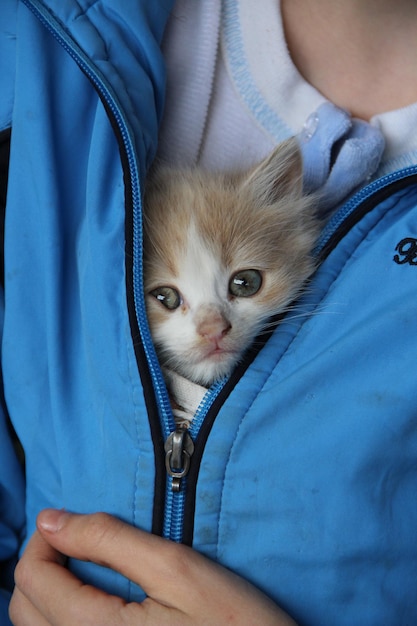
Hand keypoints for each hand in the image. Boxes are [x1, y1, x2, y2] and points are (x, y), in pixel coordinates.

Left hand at [9, 509, 296, 624]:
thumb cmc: (232, 623)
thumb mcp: (177, 569)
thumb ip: (110, 541)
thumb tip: (53, 519)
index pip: (33, 578)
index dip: (45, 537)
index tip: (69, 519)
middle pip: (24, 608)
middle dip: (42, 561)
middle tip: (75, 536)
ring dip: (47, 588)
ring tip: (81, 563)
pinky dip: (60, 614)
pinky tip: (90, 597)